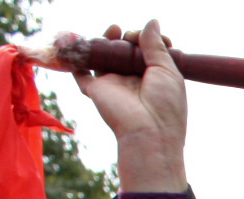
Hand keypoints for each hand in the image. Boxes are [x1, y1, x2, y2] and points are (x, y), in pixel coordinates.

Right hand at [73, 21, 187, 191]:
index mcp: (153, 78)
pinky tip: (77, 42)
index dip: (149, 40)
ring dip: (106, 40)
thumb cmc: (165, 105)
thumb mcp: (168, 70)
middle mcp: (132, 81)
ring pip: (104, 57)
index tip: (161, 39)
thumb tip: (151, 22)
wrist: (148, 132)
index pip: (147, 53)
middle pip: (124, 52)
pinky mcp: (95, 89)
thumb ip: (157, 46)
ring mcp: (113, 84)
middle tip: (132, 36)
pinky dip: (75, 58)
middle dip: (128, 37)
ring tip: (114, 29)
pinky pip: (80, 71)